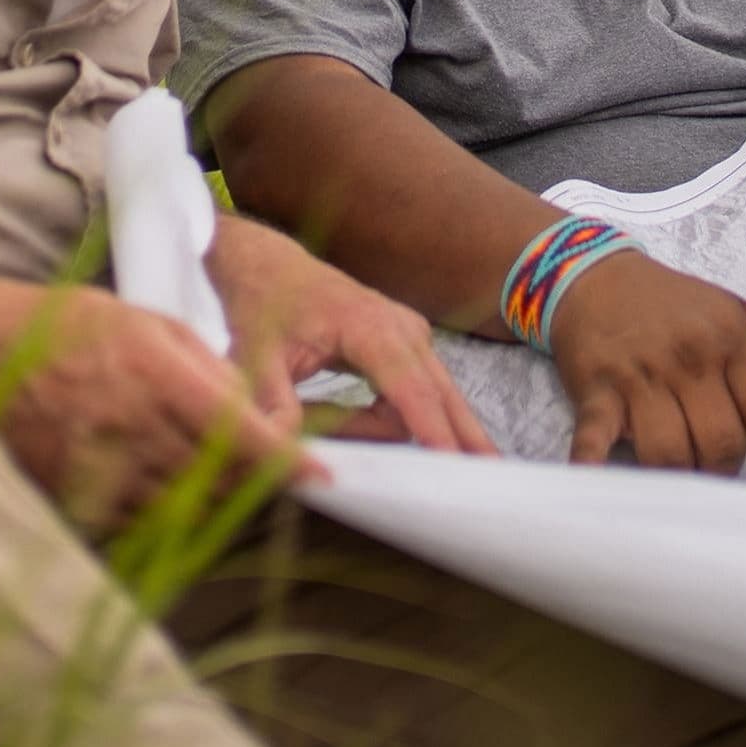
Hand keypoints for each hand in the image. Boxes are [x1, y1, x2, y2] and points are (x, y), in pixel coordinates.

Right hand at [0, 272, 307, 528]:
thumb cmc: (65, 327)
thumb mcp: (145, 320)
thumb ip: (204, 362)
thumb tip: (249, 408)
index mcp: (156, 377)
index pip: (242, 434)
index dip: (287, 461)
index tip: (319, 474)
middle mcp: (134, 431)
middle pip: (222, 480)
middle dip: (253, 477)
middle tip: (264, 467)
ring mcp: (104, 473)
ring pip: (187, 508)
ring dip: (213, 496)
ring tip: (209, 468)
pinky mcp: (79, 502)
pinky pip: (142, 521)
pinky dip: (165, 509)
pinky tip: (158, 480)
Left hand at [206, 215, 498, 454]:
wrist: (269, 267)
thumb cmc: (261, 308)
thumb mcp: (254, 358)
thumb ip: (273, 403)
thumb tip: (282, 449)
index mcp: (368, 328)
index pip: (411, 389)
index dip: (432, 429)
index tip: (453, 464)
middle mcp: (402, 328)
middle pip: (442, 395)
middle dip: (463, 438)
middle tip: (491, 479)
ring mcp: (411, 334)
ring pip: (434, 398)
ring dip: (422, 434)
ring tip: (429, 471)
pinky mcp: (409, 344)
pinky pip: (420, 393)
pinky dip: (411, 419)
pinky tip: (400, 441)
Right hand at [546, 255, 745, 474]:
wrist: (592, 274)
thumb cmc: (669, 301)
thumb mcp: (734, 309)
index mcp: (728, 341)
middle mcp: (689, 359)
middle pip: (724, 441)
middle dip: (725, 466)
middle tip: (715, 462)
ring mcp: (641, 377)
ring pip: (671, 453)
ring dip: (678, 473)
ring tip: (677, 465)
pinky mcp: (597, 391)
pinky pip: (597, 435)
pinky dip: (596, 461)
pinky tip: (598, 474)